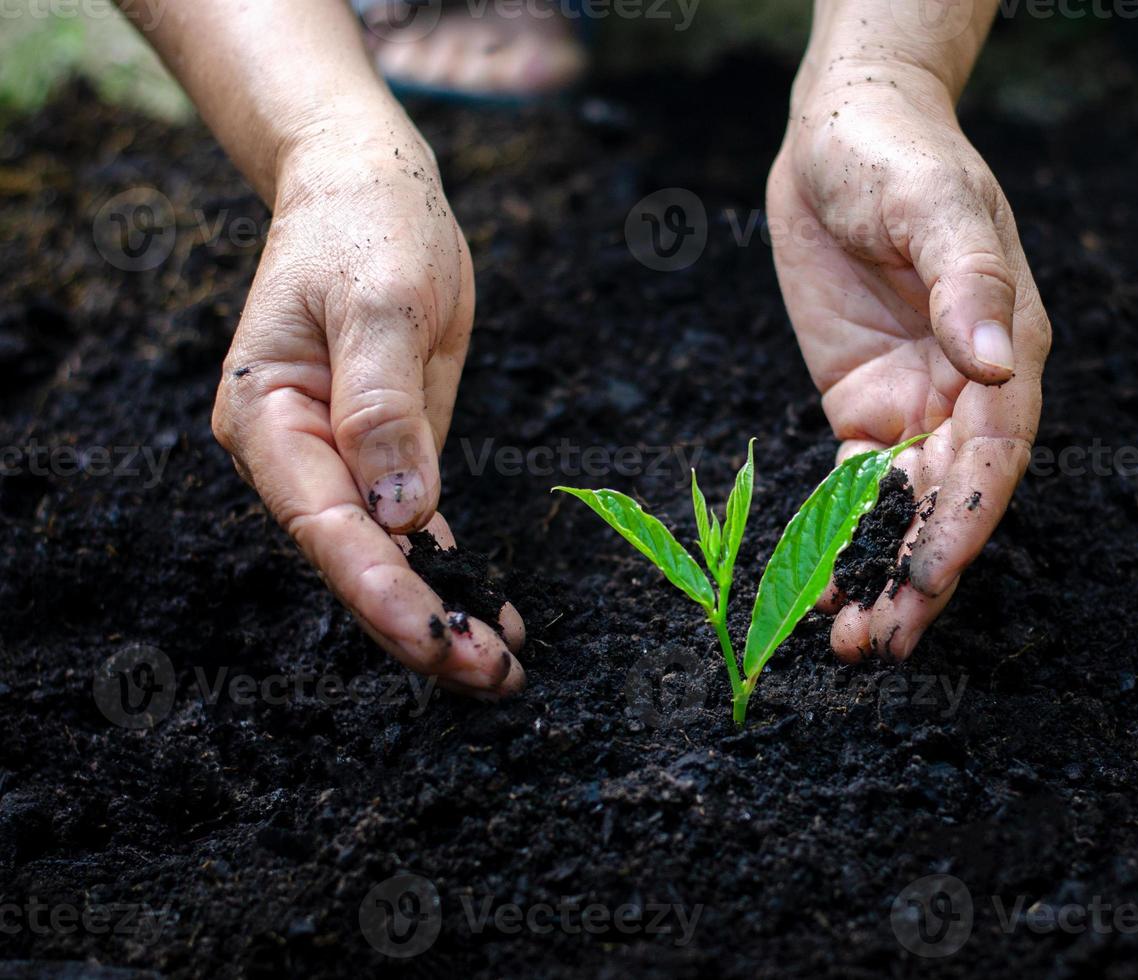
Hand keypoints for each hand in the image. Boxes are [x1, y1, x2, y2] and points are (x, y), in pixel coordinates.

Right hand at [210, 132, 525, 698]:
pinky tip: (489, 616)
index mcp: (268, 420)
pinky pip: (413, 531)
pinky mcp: (385, 457)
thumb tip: (401, 515)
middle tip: (491, 676)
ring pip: (385, 560)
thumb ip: (386, 408)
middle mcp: (295, 456)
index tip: (441, 640)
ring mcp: (339, 462)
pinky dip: (449, 574)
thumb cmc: (367, 229)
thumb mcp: (382, 304)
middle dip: (418, 626)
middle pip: (353, 562)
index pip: (326, 528)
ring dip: (438, 614)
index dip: (383, 592)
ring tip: (501, 667)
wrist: (371, 191)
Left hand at [768, 61, 1049, 662]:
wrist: (843, 131)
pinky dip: (840, 539)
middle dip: (919, 576)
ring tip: (848, 642)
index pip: (993, 458)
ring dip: (880, 574)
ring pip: (904, 509)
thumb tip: (996, 362)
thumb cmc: (898, 152)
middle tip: (880, 646)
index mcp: (1005, 348)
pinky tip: (819, 586)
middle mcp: (969, 389)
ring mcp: (916, 402)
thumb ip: (964, 281)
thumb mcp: (932, 203)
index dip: (962, 525)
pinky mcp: (863, 405)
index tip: (925, 581)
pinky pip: (855, 487)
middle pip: (951, 503)